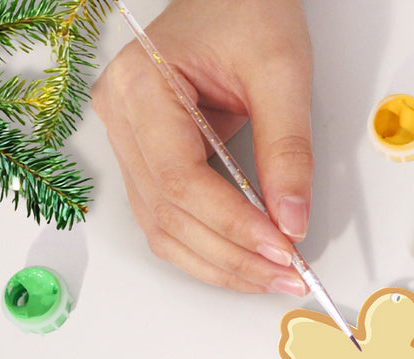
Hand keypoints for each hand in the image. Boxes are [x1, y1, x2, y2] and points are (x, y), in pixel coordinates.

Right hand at [92, 0, 312, 293]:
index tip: (283, 250)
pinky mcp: (147, 160)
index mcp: (141, 86)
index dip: (233, 226)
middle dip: (234, 257)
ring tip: (273, 277)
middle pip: (171, 215)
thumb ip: (288, 151)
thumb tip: (292, 222)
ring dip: (221, 265)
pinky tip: (247, 262)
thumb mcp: (281, 73)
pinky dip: (210, 251)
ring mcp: (128, 142)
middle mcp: (121, 117)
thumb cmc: (247, 10)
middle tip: (289, 275)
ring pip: (165, 231)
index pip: (182, 181)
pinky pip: (170, 222)